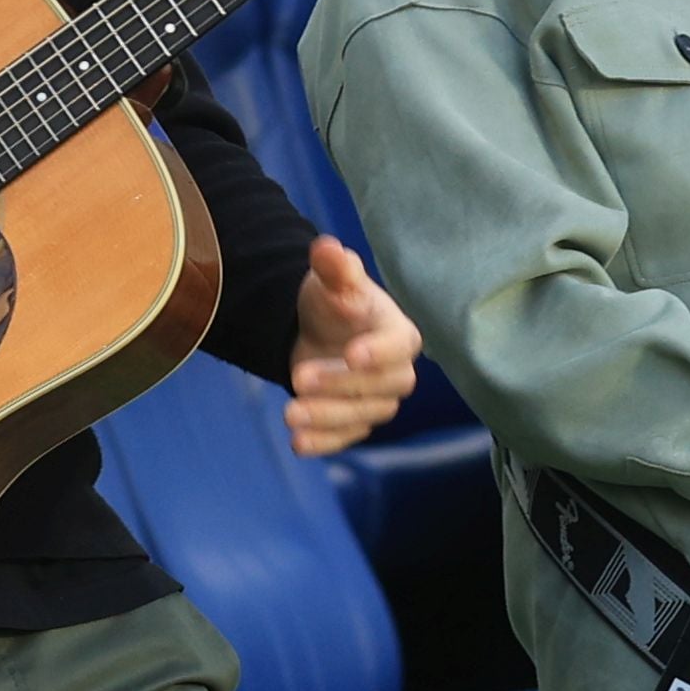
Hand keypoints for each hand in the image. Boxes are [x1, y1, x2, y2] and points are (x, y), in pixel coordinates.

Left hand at [280, 235, 417, 454]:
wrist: (318, 334)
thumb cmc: (335, 303)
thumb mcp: (332, 281)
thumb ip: (334, 268)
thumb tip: (327, 248)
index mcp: (399, 333)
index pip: (399, 346)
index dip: (379, 352)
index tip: (353, 354)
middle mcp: (397, 372)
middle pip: (381, 387)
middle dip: (341, 386)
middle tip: (300, 378)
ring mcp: (377, 402)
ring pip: (362, 417)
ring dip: (327, 417)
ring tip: (290, 412)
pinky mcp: (355, 424)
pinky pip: (345, 438)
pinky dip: (323, 442)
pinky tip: (297, 442)